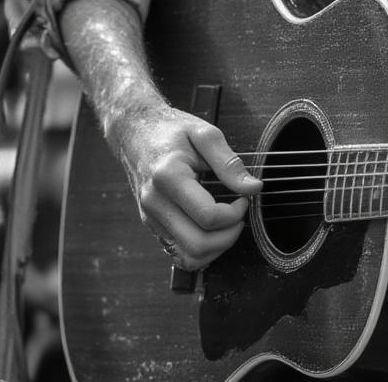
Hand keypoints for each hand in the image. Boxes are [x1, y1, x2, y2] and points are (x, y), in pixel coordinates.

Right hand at [111, 105, 262, 269]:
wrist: (134, 132)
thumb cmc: (170, 130)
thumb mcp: (204, 133)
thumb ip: (229, 162)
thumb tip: (253, 187)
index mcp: (169, 177)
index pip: (208, 216)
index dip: (235, 213)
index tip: (244, 198)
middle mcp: (155, 203)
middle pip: (198, 244)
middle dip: (229, 236)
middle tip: (239, 214)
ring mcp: (150, 217)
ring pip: (188, 257)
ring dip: (216, 248)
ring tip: (228, 224)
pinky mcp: (151, 225)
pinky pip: (178, 254)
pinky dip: (201, 250)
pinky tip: (212, 229)